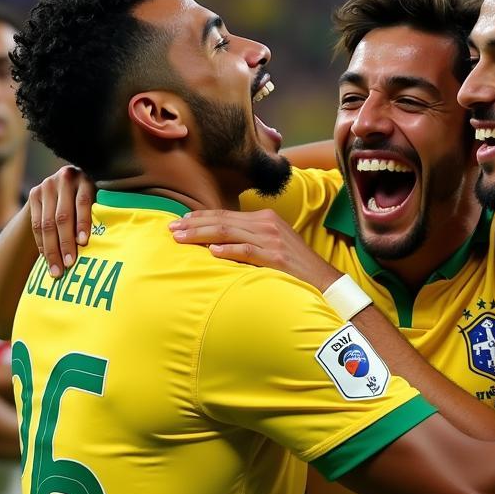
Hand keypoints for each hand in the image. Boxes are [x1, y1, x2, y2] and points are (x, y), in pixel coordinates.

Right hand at [29, 166, 96, 276]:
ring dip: (51, 249)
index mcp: (86, 180)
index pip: (83, 203)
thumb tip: (114, 244)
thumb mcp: (100, 198)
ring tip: (56, 269)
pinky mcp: (34, 193)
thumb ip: (102, 212)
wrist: (64, 184)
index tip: (83, 243)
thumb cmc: (92, 199)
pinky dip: (41, 242)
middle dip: (65, 243)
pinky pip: (36, 223)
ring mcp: (47, 185)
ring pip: (47, 223)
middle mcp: (65, 179)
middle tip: (69, 265)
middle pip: (62, 216)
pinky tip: (46, 257)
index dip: (82, 223)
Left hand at [169, 209, 340, 290]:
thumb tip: (216, 243)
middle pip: (223, 221)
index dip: (200, 217)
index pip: (226, 214)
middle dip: (194, 225)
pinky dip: (228, 250)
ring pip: (229, 232)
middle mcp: (267, 224)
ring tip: (181, 239)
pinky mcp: (276, 257)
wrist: (323, 279)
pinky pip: (247, 251)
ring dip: (202, 235)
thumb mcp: (272, 244)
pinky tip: (211, 252)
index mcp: (265, 218)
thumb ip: (248, 239)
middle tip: (172, 229)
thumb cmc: (294, 266)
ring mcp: (272, 240)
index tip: (180, 222)